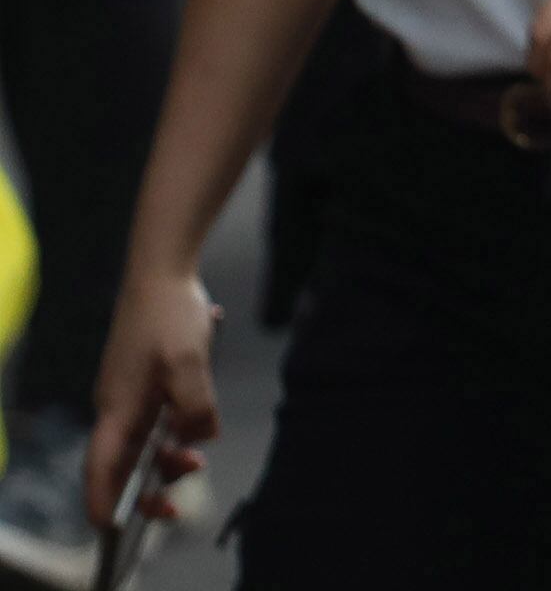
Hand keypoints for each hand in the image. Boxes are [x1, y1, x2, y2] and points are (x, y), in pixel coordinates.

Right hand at [85, 263, 216, 527]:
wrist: (162, 274)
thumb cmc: (168, 316)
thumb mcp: (190, 362)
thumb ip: (195, 405)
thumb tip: (199, 437)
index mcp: (119, 408)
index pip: (101, 466)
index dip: (103, 499)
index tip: (110, 527)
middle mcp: (118, 407)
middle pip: (124, 462)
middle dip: (148, 485)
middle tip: (177, 500)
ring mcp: (130, 395)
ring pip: (144, 442)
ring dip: (168, 456)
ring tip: (196, 460)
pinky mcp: (145, 383)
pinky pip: (157, 420)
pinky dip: (175, 430)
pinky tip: (197, 424)